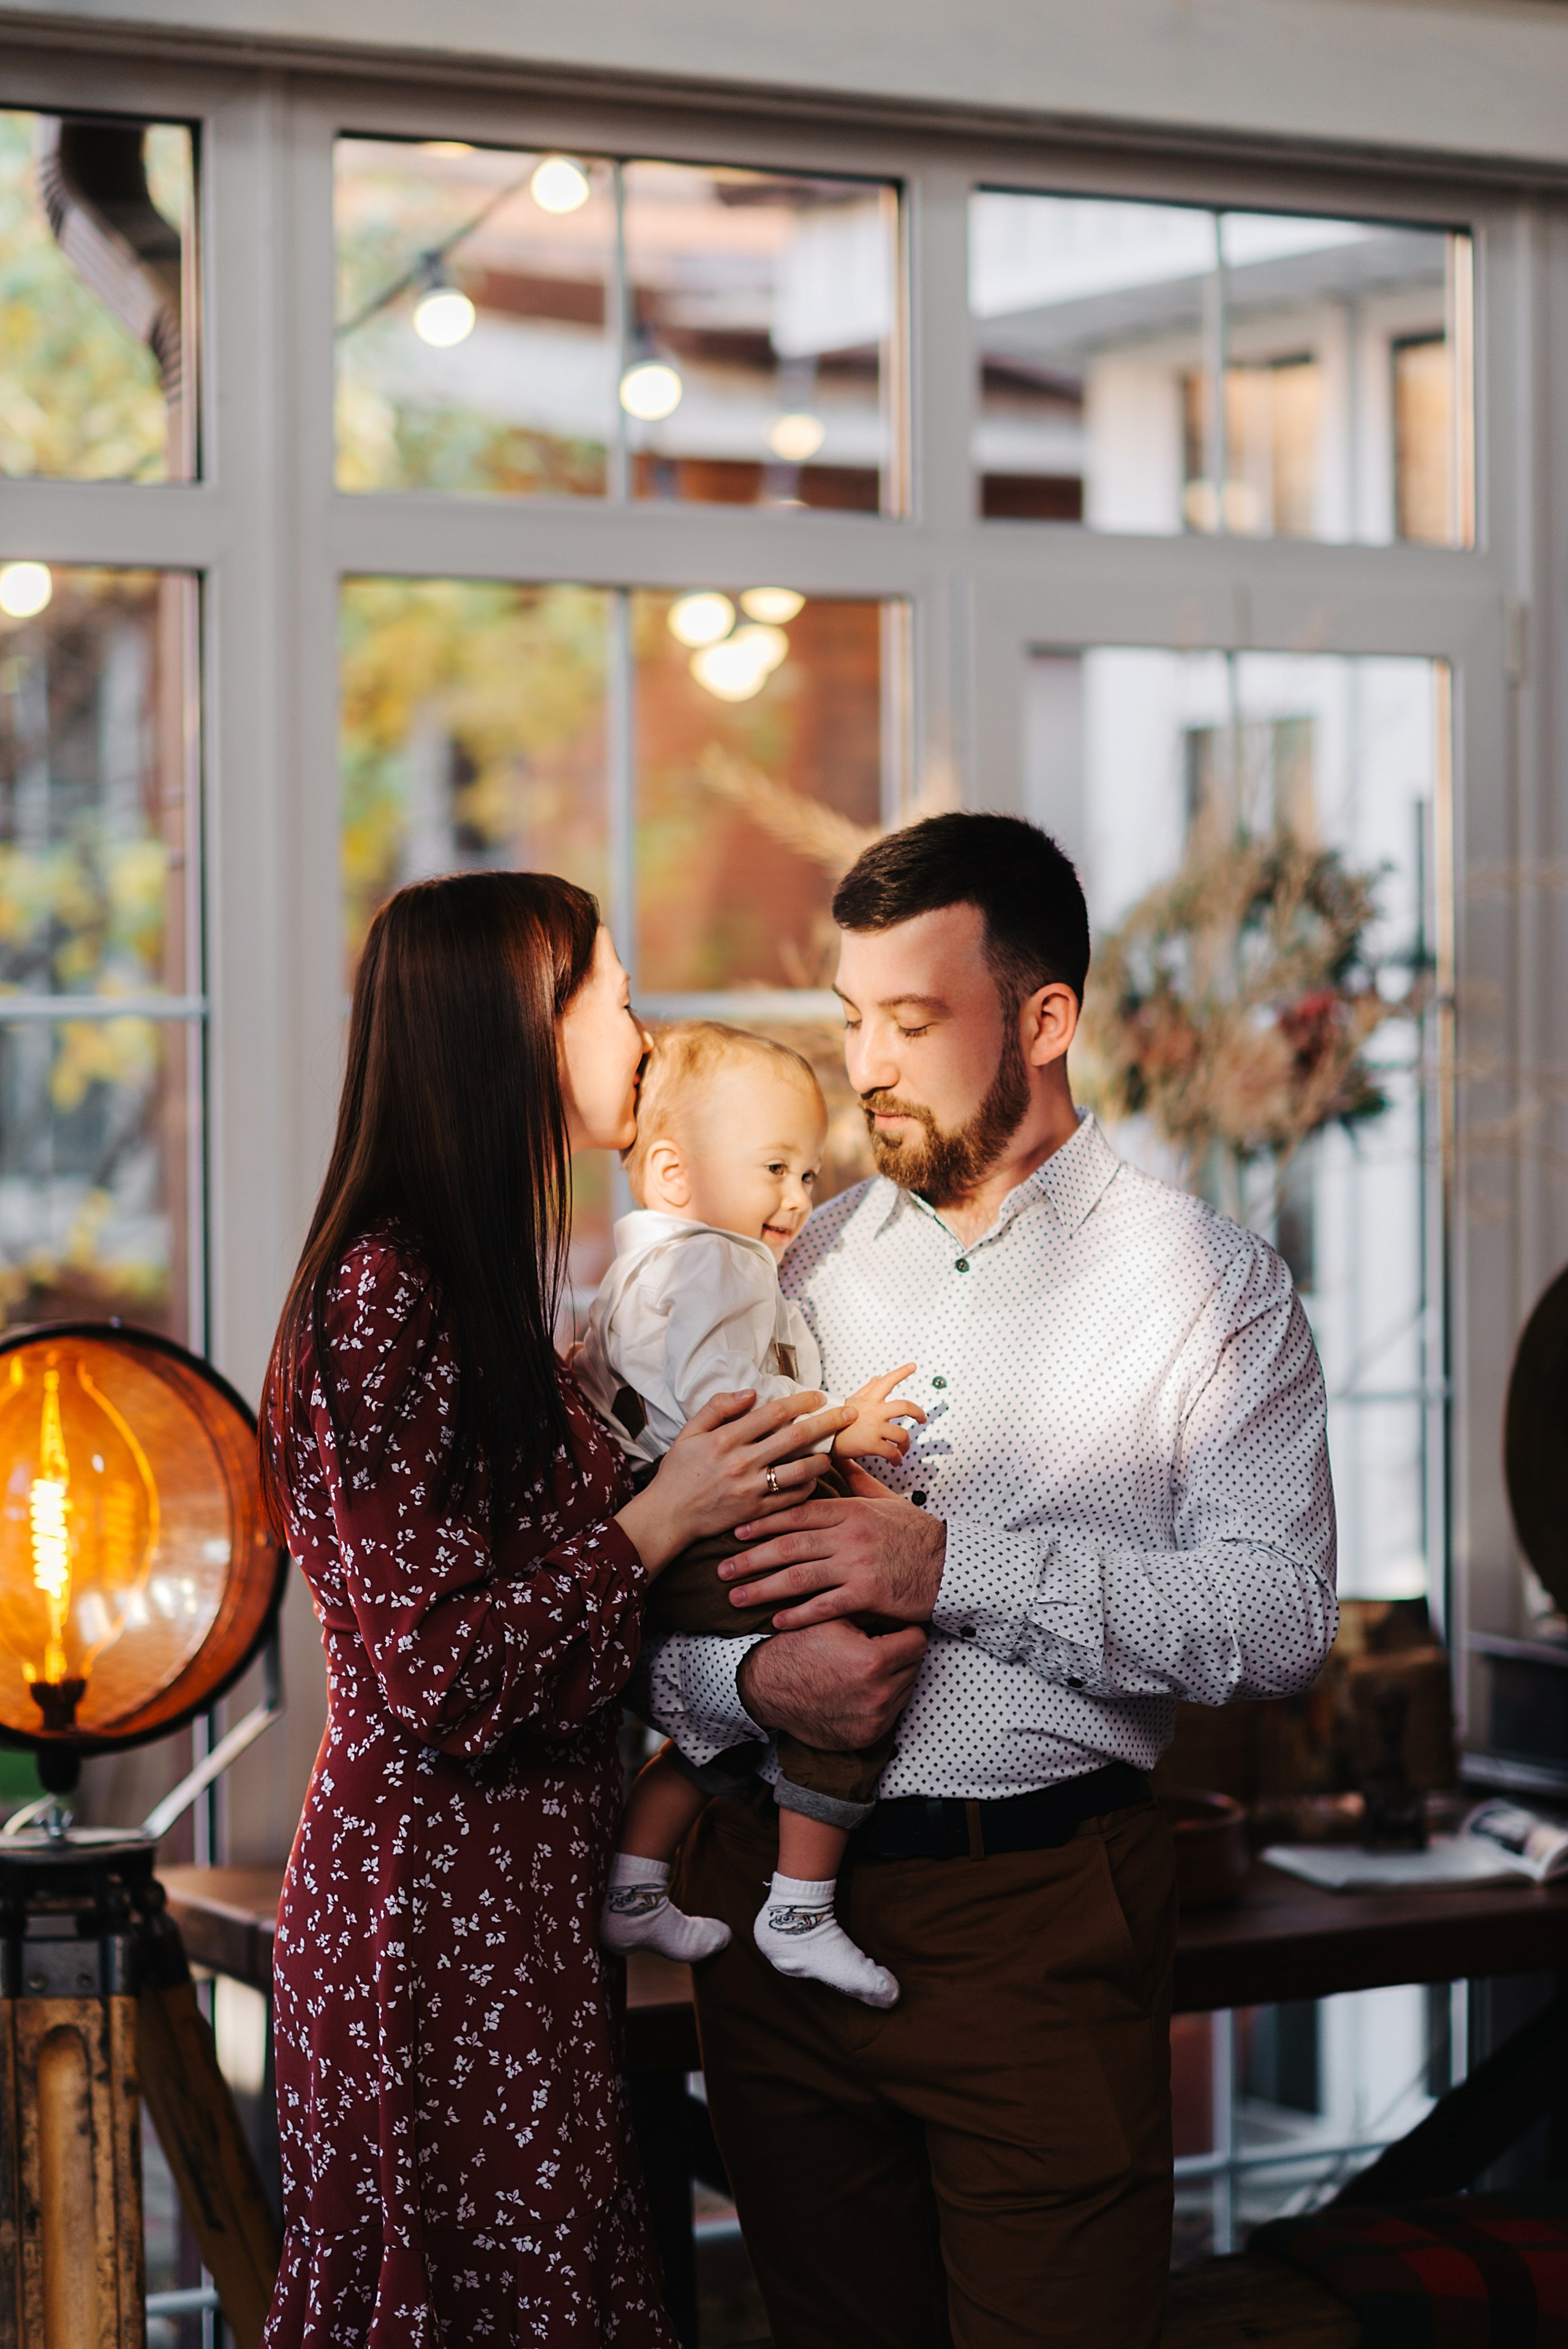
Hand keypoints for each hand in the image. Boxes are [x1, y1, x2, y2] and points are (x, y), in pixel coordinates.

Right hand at [614, 1388, 852, 1574]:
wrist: (668, 1516)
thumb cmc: (678, 1472)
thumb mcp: (689, 1432)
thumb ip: (717, 1408)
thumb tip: (750, 1393)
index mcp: (726, 1439)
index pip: (774, 1412)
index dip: (801, 1401)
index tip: (818, 1396)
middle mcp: (743, 1462)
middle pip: (796, 1436)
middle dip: (827, 1422)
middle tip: (848, 1414)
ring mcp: (752, 1489)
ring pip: (800, 1470)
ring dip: (823, 1458)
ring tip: (833, 1451)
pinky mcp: (756, 1512)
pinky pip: (792, 1498)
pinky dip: (808, 1487)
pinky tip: (813, 1478)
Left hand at [720, 1488, 945, 1628]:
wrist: (951, 1564)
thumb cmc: (915, 1532)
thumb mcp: (884, 1500)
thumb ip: (855, 1480)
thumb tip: (835, 1454)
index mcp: (849, 1510)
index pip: (796, 1513)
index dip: (762, 1521)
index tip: (735, 1530)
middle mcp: (848, 1536)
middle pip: (788, 1545)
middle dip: (750, 1558)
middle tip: (721, 1568)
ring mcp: (857, 1566)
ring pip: (799, 1577)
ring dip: (763, 1589)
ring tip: (736, 1597)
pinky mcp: (867, 1595)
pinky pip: (825, 1607)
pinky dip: (798, 1615)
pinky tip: (776, 1622)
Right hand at [737, 1618, 927, 1748]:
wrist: (767, 1689)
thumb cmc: (797, 1650)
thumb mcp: (833, 1618)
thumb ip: (870, 1610)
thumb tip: (898, 1605)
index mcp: (873, 1661)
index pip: (918, 1641)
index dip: (906, 1631)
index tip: (894, 1630)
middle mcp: (879, 1695)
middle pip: (915, 1666)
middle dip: (900, 1654)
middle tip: (877, 1647)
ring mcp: (874, 1720)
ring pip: (905, 1690)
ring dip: (893, 1678)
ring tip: (864, 1668)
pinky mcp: (867, 1737)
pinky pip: (891, 1713)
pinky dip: (881, 1701)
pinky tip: (858, 1690)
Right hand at [830, 1362, 925, 1462]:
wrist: (822, 1438)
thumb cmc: (837, 1420)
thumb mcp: (851, 1401)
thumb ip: (867, 1390)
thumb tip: (877, 1378)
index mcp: (870, 1400)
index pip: (887, 1381)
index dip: (901, 1372)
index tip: (913, 1366)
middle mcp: (875, 1411)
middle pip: (905, 1407)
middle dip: (918, 1413)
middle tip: (923, 1419)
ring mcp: (874, 1428)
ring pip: (902, 1434)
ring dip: (907, 1444)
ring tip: (903, 1449)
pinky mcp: (872, 1444)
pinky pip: (893, 1452)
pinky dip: (897, 1458)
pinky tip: (895, 1461)